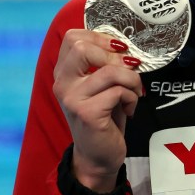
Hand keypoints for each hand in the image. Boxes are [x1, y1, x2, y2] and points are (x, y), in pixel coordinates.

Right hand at [52, 29, 143, 192]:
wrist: (97, 156)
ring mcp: (72, 98)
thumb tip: (125, 46)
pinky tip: (129, 109)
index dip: (101, 37)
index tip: (118, 50)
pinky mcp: (87, 113)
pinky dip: (132, 97)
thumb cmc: (104, 117)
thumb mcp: (101, 86)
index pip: (73, 37)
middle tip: (128, 70)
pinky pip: (119, 91)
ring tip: (132, 94)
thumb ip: (104, 64)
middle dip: (115, 57)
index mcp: (63, 73)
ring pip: (110, 70)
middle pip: (84, 47)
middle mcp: (62, 84)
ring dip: (131, 80)